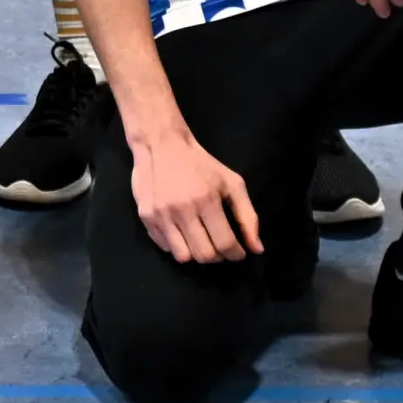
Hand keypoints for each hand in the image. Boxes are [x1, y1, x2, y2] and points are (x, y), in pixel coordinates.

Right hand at [128, 125, 261, 264]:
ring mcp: (161, 215)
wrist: (160, 145)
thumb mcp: (231, 182)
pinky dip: (177, 246)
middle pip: (204, 255)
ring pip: (183, 257)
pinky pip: (165, 247)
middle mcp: (182, 210)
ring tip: (200, 240)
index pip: (224, 243)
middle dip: (218, 256)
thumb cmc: (200, 164)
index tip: (238, 252)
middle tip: (219, 245)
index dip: (236, 254)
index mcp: (206, 200)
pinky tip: (182, 231)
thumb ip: (247, 216)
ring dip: (196, 254)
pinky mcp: (145, 217)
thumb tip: (257, 249)